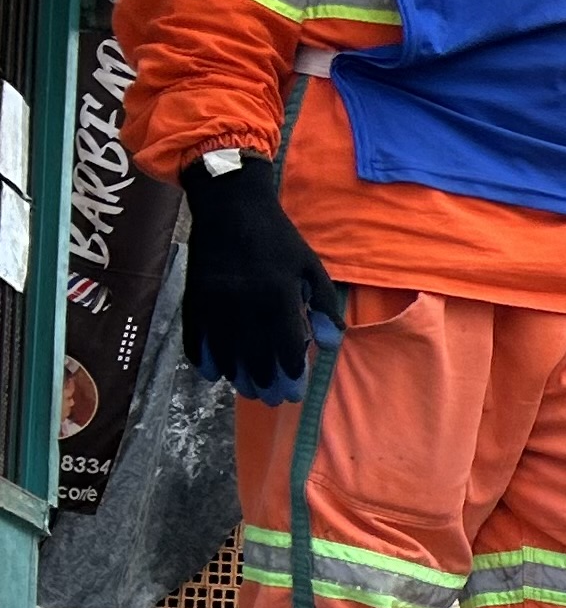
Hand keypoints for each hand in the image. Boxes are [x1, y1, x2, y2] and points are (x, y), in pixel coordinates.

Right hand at [177, 156, 341, 404]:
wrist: (231, 207)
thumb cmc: (278, 240)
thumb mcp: (311, 268)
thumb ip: (324, 307)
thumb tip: (330, 345)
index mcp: (278, 297)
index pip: (285, 347)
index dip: (290, 373)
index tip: (295, 392)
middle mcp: (244, 304)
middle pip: (254, 355)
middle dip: (265, 382)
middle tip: (272, 400)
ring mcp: (215, 302)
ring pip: (224, 351)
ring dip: (236, 376)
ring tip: (248, 391)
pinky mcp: (194, 297)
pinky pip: (194, 335)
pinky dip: (201, 358)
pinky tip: (212, 374)